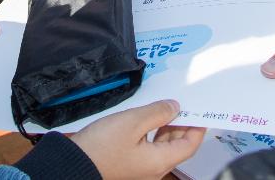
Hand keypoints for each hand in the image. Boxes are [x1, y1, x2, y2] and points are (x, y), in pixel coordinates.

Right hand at [72, 100, 206, 179]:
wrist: (73, 164)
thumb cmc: (101, 146)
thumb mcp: (133, 122)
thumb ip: (157, 112)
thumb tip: (174, 108)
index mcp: (160, 162)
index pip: (189, 145)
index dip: (197, 127)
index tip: (200, 110)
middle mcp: (154, 170)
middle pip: (177, 147)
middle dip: (182, 125)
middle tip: (183, 104)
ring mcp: (141, 169)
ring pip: (163, 147)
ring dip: (167, 128)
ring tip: (165, 108)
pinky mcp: (130, 165)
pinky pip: (149, 149)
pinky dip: (153, 133)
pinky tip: (147, 119)